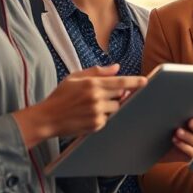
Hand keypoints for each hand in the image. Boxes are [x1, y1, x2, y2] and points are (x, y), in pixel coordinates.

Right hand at [12, 64, 146, 147]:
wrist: (47, 118)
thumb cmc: (60, 96)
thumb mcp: (75, 78)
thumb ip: (97, 72)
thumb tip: (116, 67)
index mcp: (92, 84)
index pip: (120, 82)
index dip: (135, 82)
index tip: (145, 81)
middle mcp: (96, 98)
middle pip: (120, 95)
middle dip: (117, 94)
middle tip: (103, 94)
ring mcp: (97, 112)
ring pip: (115, 108)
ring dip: (109, 106)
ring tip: (92, 105)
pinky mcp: (96, 125)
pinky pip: (108, 119)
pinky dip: (103, 117)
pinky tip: (88, 115)